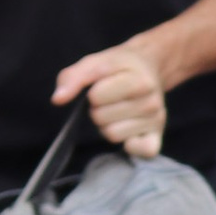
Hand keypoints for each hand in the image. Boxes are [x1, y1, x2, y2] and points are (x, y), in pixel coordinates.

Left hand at [53, 42, 167, 158]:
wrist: (149, 68)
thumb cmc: (118, 67)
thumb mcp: (94, 63)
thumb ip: (72, 78)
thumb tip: (57, 100)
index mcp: (138, 81)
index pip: (97, 98)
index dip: (92, 93)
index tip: (102, 86)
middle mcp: (151, 102)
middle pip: (102, 119)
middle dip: (98, 110)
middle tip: (109, 101)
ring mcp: (156, 121)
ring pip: (113, 135)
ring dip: (108, 126)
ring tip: (118, 113)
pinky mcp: (157, 137)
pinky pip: (141, 151)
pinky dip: (130, 146)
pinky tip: (129, 133)